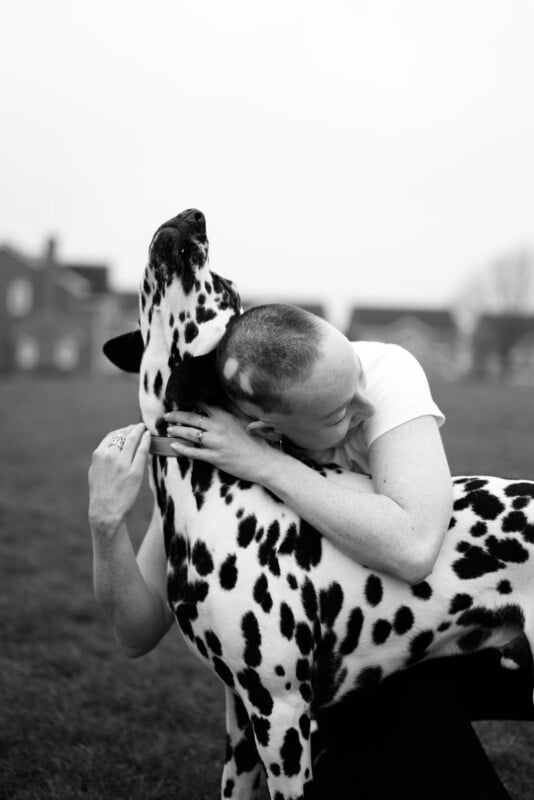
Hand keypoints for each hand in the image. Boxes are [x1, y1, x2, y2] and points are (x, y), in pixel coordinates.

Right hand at [88, 423, 150, 533]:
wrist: (106, 511)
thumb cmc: (102, 493)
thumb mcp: (95, 471)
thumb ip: (103, 458)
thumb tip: (113, 447)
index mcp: (99, 455)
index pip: (112, 436)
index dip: (122, 430)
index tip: (129, 429)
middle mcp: (110, 456)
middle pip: (123, 436)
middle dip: (132, 429)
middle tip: (139, 426)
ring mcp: (122, 464)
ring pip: (133, 441)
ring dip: (139, 432)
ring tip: (144, 428)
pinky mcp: (134, 472)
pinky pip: (142, 451)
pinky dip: (146, 441)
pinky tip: (148, 437)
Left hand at [164, 406, 280, 483]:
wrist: (264, 461)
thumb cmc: (257, 442)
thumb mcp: (245, 421)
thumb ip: (231, 412)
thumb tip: (220, 403)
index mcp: (226, 416)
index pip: (204, 405)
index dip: (190, 403)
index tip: (181, 401)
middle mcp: (219, 427)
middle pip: (192, 418)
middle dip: (177, 416)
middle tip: (167, 415)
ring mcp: (216, 443)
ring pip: (190, 434)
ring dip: (177, 431)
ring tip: (169, 429)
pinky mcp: (215, 458)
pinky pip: (194, 452)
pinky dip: (182, 448)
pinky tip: (174, 446)